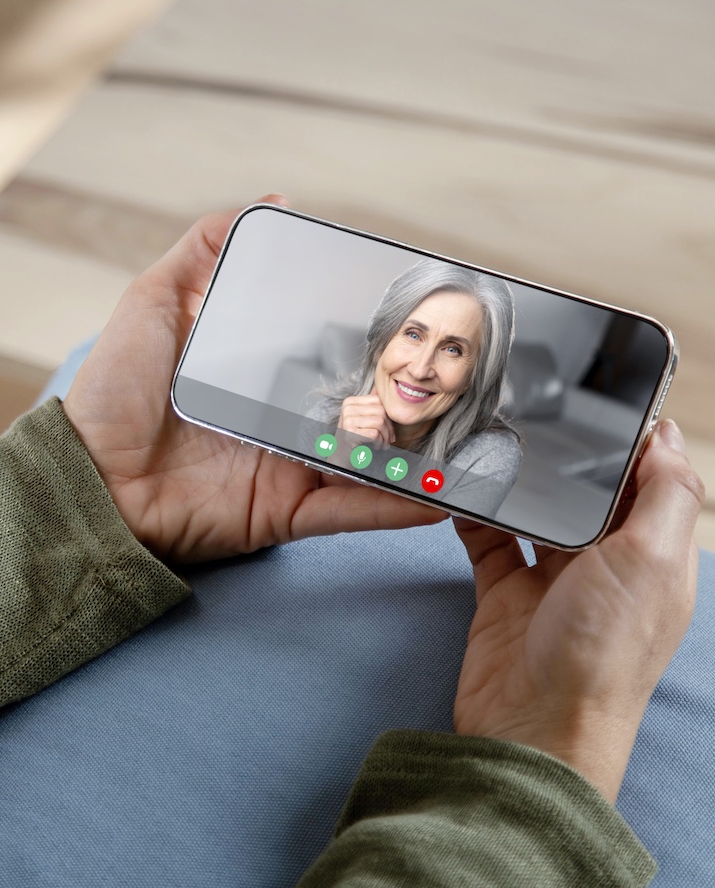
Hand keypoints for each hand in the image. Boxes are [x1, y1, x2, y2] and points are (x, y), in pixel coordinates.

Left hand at [62, 196, 445, 563]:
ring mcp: (290, 468)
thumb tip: (274, 204)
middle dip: (412, 395)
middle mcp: (283, 420)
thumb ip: (207, 250)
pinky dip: (394, 507)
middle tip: (467, 376)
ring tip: (474, 436)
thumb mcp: (155, 301)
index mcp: (262, 373)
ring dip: (418, 452)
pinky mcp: (285, 512)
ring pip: (368, 460)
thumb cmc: (114, 389)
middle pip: (360, 407)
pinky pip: (349, 510)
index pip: (332, 350)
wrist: (89, 477)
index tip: (420, 315)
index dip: (374, 334)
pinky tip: (444, 496)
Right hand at [337, 390, 395, 445]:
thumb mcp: (362, 418)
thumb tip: (381, 388)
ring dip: (385, 436)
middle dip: (389, 427)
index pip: (379, 400)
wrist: (340, 457)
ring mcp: (347, 420)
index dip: (389, 415)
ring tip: (383, 444)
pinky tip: (376, 447)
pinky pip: (375, 433)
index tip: (389, 429)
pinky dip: (379, 442)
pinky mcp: (350, 433)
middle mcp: (347, 408)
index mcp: (350, 402)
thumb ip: (371, 405)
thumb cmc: (355, 438)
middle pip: (381, 411)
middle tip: (389, 439)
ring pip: (380, 422)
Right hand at [453, 419, 703, 802]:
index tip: (605, 400)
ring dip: (518, 485)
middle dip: (567, 460)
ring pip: (534, 512)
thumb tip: (666, 437)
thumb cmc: (599, 655)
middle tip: (538, 415)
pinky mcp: (504, 594)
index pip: (649, 483)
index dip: (633, 443)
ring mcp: (550, 581)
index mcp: (651, 556)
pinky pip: (486, 540)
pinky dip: (474, 515)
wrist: (532, 728)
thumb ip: (666, 494)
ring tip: (495, 446)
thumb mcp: (650, 563)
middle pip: (587, 495)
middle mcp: (603, 566)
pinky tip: (462, 491)